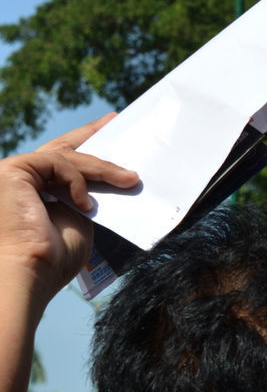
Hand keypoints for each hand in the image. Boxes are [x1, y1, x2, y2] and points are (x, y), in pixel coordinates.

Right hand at [0, 113, 137, 305]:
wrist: (34, 270)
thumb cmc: (55, 256)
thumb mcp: (80, 218)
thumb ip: (86, 196)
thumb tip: (111, 179)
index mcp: (33, 190)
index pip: (60, 161)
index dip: (84, 142)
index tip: (109, 128)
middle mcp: (19, 178)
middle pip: (61, 150)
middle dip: (92, 135)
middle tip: (115, 121)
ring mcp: (13, 173)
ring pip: (66, 157)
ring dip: (102, 168)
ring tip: (129, 180)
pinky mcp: (12, 170)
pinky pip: (57, 163)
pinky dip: (77, 181)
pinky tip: (87, 204)